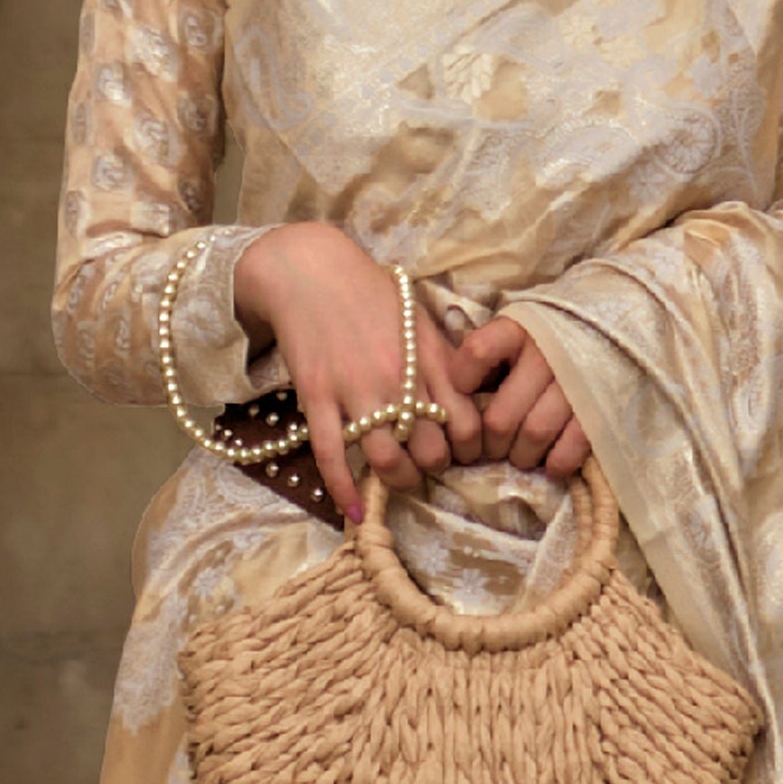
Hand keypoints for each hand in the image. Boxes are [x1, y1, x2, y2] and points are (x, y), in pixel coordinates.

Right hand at [232, 221, 483, 525]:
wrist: (308, 269)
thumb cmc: (369, 290)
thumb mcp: (419, 316)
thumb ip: (445, 358)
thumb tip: (474, 396)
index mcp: (428, 356)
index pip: (467, 422)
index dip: (470, 447)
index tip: (461, 449)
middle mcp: (397, 377)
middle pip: (430, 449)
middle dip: (433, 465)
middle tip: (427, 461)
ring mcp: (354, 389)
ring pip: (386, 459)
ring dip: (398, 480)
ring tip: (399, 478)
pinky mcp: (317, 397)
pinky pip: (332, 455)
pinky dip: (344, 490)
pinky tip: (355, 514)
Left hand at [453, 312, 589, 479]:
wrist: (613, 326)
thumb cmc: (551, 336)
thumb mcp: (516, 330)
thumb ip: (488, 356)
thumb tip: (454, 395)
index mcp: (518, 329)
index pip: (477, 353)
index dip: (462, 379)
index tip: (464, 392)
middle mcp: (545, 353)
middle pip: (501, 417)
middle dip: (492, 442)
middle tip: (494, 446)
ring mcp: (574, 381)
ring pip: (534, 434)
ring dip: (522, 455)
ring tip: (521, 455)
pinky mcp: (600, 405)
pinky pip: (573, 444)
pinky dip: (558, 461)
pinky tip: (551, 465)